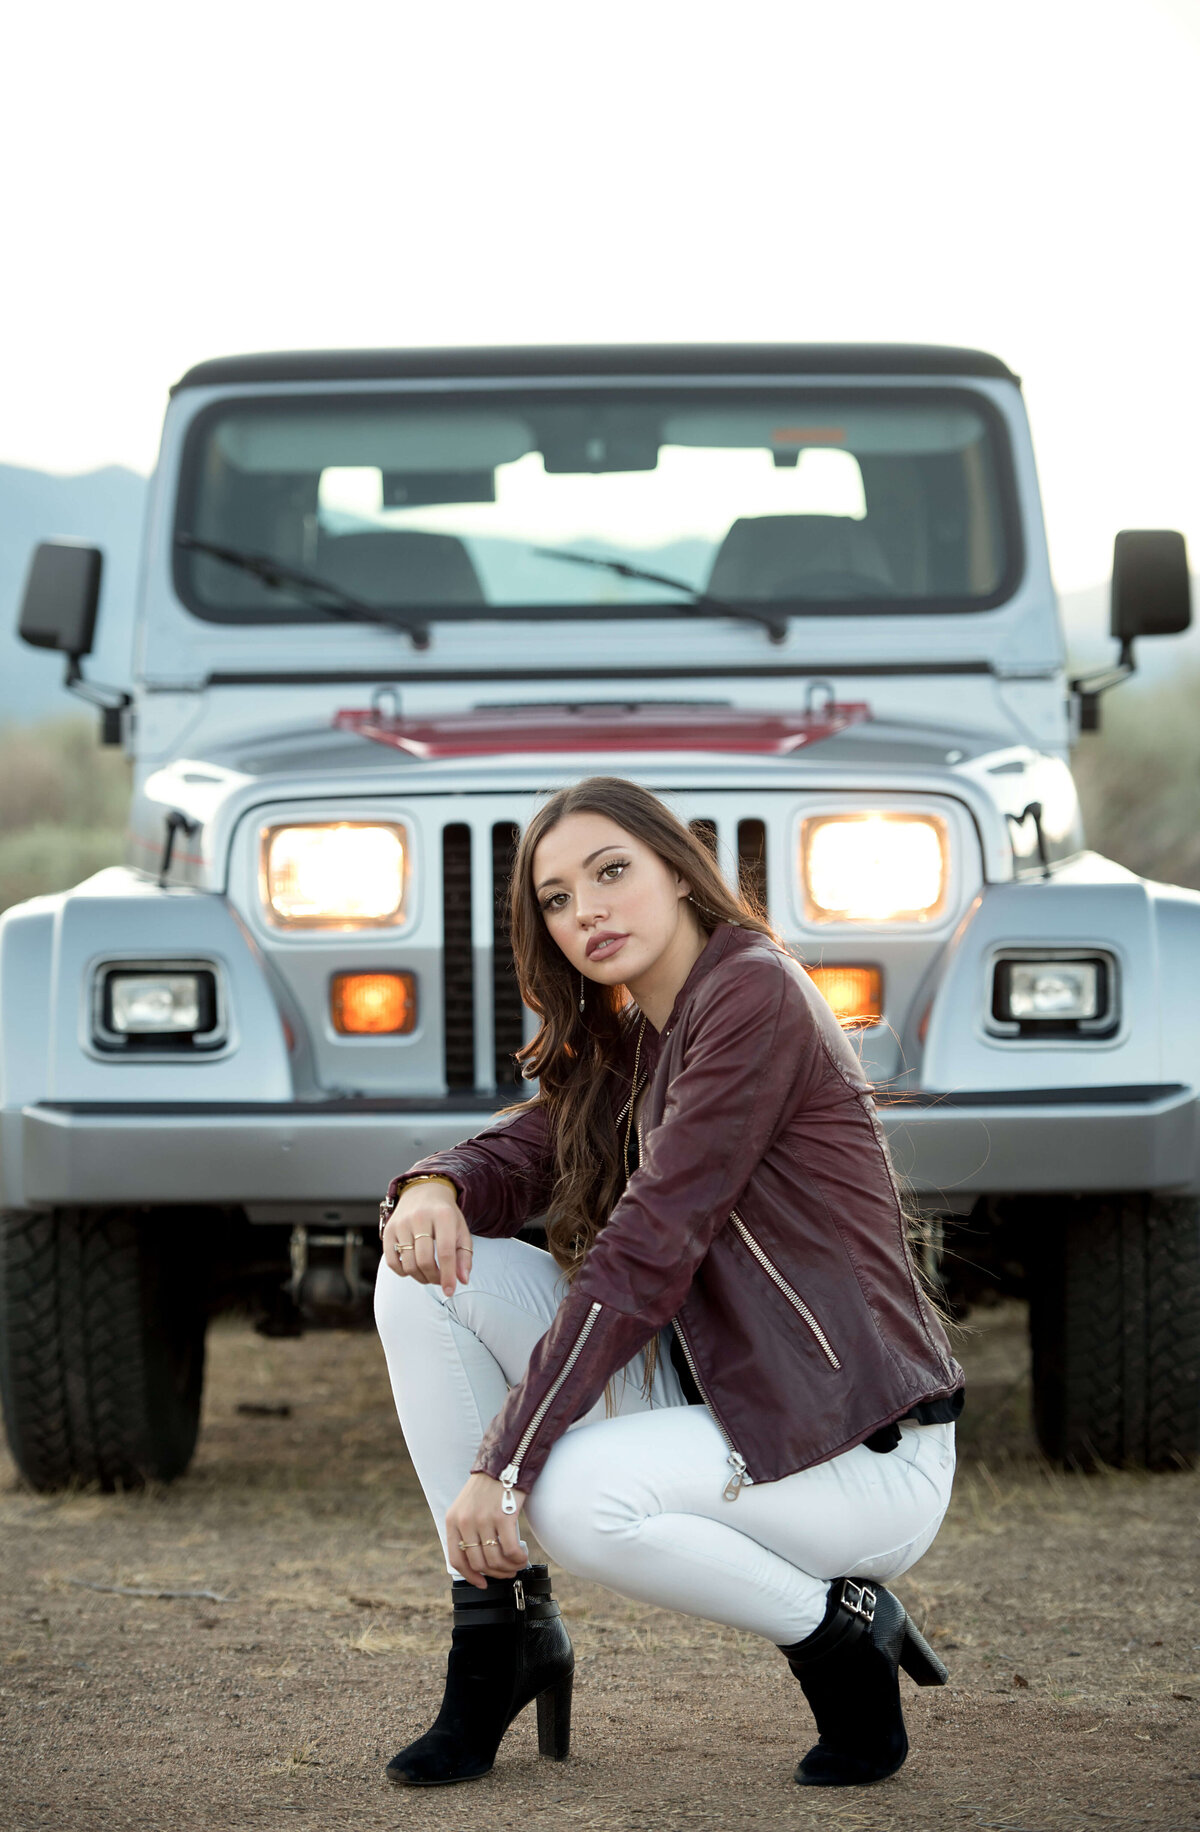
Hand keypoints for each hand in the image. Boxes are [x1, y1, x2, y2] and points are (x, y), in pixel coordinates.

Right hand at [382, 1182, 473, 1296]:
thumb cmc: (445, 1215)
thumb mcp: (461, 1231)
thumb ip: (464, 1256)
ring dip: (420, 1277)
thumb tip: (462, 1280)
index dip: (448, 1275)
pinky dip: (403, 1272)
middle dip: (434, 1278)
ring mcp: (401, 1223)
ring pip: (408, 1264)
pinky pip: (392, 1261)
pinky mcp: (388, 1230)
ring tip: (429, 1275)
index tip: (451, 1290)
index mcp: (443, 1216)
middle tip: (440, 1280)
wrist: (424, 1191)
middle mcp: (420, 1217)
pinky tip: (413, 1268)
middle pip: (424, 1260)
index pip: (445, 1252)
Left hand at [446, 1472, 529, 1585]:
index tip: (482, 1583)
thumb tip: (478, 1563)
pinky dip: (518, 1559)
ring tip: (516, 1564)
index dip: (470, 1577)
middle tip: (507, 1572)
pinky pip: (511, 1550)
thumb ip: (467, 1531)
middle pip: (479, 1564)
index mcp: (453, 1521)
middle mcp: (466, 1521)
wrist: (504, 1464)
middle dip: (495, 1574)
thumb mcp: (466, 1507)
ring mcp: (484, 1519)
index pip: (457, 1559)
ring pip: (495, 1560)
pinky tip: (523, 1557)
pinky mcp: (503, 1517)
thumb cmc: (488, 1488)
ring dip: (508, 1568)